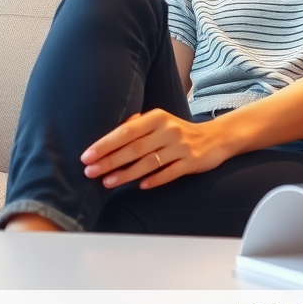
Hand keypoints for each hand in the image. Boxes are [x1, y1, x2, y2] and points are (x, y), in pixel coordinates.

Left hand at [81, 109, 230, 189]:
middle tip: (90, 171)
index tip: (86, 156)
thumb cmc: (178, 132)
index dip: (105, 144)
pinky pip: (170, 173)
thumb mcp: (159, 122)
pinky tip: (140, 187)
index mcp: (157, 117)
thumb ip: (136, 126)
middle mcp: (169, 130)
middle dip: (110, 161)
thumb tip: (110, 134)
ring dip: (126, 174)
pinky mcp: (192, 162)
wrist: (215, 138)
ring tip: (107, 182)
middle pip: (134, 148)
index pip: (126, 131)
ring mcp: (181, 146)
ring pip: (149, 163)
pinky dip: (155, 180)